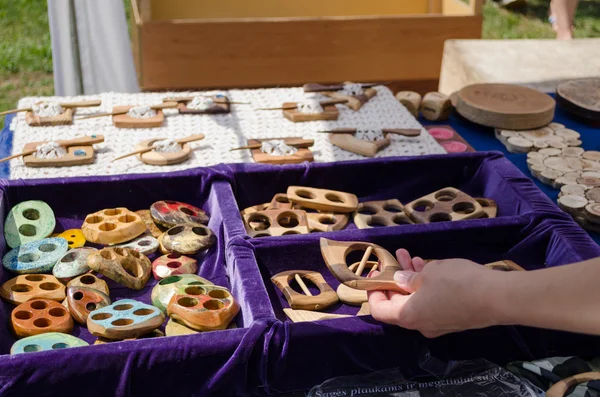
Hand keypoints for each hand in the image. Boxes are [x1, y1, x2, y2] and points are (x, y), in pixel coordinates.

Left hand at [367, 249, 500, 337]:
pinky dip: (426, 286)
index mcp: (408, 316)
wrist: (497, 298)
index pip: (379, 310)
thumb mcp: (429, 273)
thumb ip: (409, 277)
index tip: (376, 273)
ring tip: (410, 256)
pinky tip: (428, 266)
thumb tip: (399, 279)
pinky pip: (431, 302)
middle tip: (394, 258)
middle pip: (398, 303)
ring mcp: (438, 324)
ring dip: (411, 278)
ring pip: (416, 300)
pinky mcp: (453, 319)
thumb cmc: (458, 283)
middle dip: (394, 278)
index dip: (373, 291)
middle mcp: (420, 325)